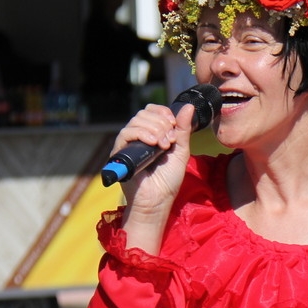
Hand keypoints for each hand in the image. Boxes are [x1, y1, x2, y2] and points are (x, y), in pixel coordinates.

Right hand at [113, 102, 194, 252]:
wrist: (157, 200)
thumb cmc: (168, 181)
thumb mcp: (180, 152)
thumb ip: (183, 130)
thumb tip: (188, 106)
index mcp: (152, 134)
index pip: (152, 111)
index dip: (163, 112)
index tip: (174, 124)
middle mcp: (138, 137)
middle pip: (145, 113)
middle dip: (161, 123)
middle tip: (170, 140)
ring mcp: (128, 144)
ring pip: (136, 120)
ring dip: (155, 129)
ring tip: (163, 145)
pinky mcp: (119, 153)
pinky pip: (126, 133)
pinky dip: (142, 134)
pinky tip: (153, 144)